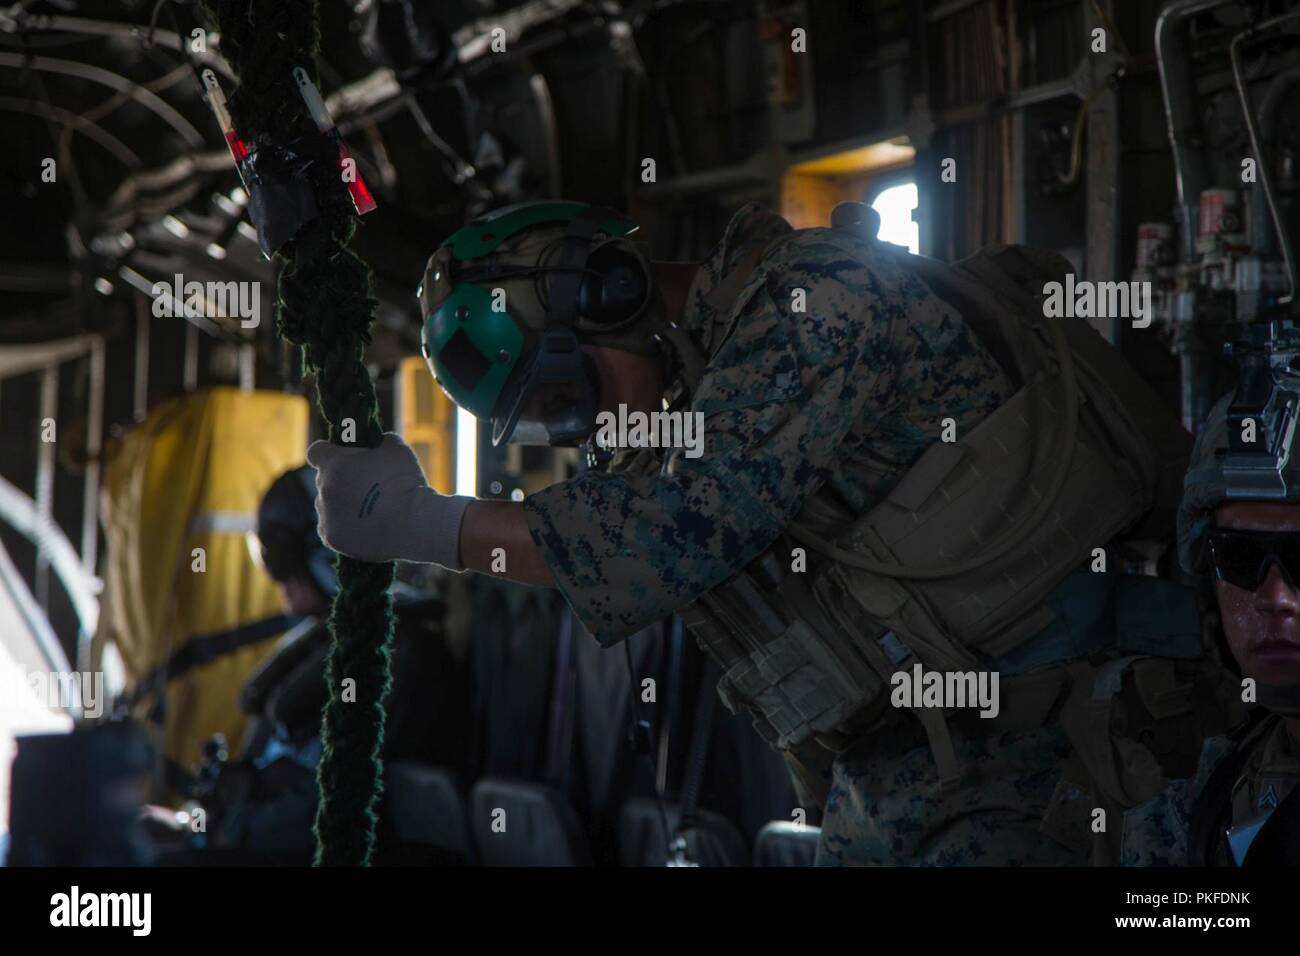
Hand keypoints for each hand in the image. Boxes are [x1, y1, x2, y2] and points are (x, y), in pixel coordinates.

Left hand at [306, 432, 471, 567]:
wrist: (412, 523)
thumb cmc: (405, 482)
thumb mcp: (398, 449)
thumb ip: (381, 441)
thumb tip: (380, 441)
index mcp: (335, 464)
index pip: (316, 452)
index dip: (329, 453)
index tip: (343, 458)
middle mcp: (324, 489)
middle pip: (326, 481)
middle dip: (342, 482)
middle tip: (368, 488)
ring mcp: (325, 515)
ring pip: (328, 506)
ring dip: (343, 506)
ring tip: (371, 512)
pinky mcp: (331, 537)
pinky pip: (332, 529)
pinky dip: (345, 528)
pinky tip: (365, 528)